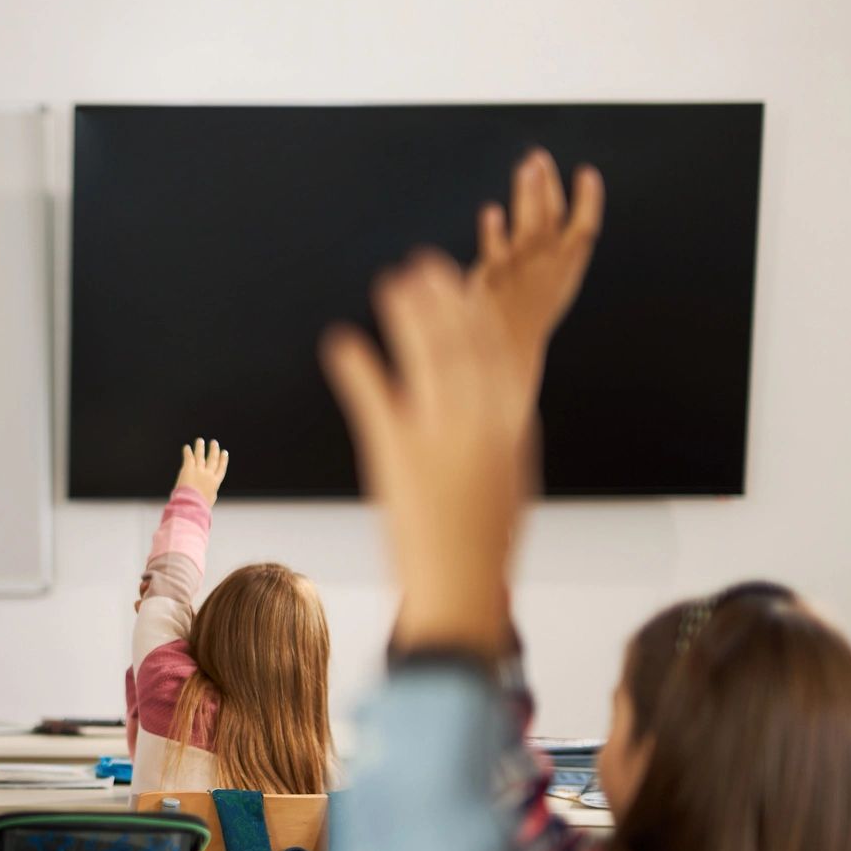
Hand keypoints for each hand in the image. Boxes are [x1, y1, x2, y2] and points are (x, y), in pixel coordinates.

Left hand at [174, 438, 228, 504]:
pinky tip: (186, 447)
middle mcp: (208, 474)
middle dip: (214, 450)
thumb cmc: (199, 506)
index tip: (224, 453)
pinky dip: (187, 451)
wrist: (191, 504)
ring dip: (200, 447)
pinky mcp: (188, 469)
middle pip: (212, 459)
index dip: (223, 460)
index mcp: (215, 483)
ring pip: (200, 456)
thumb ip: (211, 494)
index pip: (220, 468)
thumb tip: (212, 493)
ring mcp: (198, 470)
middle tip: (214, 443)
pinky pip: (188, 457)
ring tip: (200, 440)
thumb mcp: (209, 501)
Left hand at [321, 250, 535, 658]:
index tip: (466, 282)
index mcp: (510, 428)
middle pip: (463, 345)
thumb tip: (493, 395)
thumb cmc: (484, 536)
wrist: (460, 587)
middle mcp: (479, 424)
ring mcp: (437, 438)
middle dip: (444, 301)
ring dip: (408, 317)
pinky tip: (340, 339)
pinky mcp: (394, 455)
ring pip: (425, 360)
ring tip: (391, 283)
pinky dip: (356, 367)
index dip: (479, 315)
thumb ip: (498, 428)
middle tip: (422, 263)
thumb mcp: (508, 474)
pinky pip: (372, 400)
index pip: (499, 356)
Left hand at [468, 149, 604, 389]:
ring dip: (527, 198)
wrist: (510, 349)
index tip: (587, 172)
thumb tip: (545, 192)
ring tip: (525, 168)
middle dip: (547, 186)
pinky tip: (491, 212)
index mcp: (568, 265)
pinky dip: (494, 234)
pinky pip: (495, 255)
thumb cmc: (532, 307)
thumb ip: (558, 239)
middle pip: (552, 219)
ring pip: (528, 230)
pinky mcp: (492, 281)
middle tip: (538, 156)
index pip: (586, 229)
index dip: (589, 201)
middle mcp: (547, 266)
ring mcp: (520, 273)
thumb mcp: (557, 274)